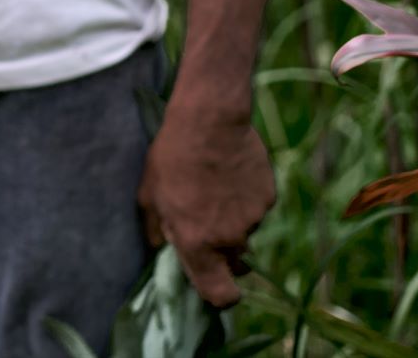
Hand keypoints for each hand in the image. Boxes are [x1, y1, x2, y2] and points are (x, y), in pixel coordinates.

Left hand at [137, 107, 274, 305]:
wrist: (210, 121)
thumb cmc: (172, 157)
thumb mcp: (150, 194)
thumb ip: (156, 229)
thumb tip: (159, 247)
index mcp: (197, 244)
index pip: (220, 296)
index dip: (220, 296)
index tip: (217, 285)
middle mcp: (230, 238)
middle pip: (232, 261)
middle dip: (221, 249)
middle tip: (204, 219)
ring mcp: (253, 218)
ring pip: (244, 231)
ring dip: (231, 219)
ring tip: (213, 184)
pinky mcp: (268, 197)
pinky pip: (256, 207)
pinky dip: (245, 198)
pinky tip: (229, 173)